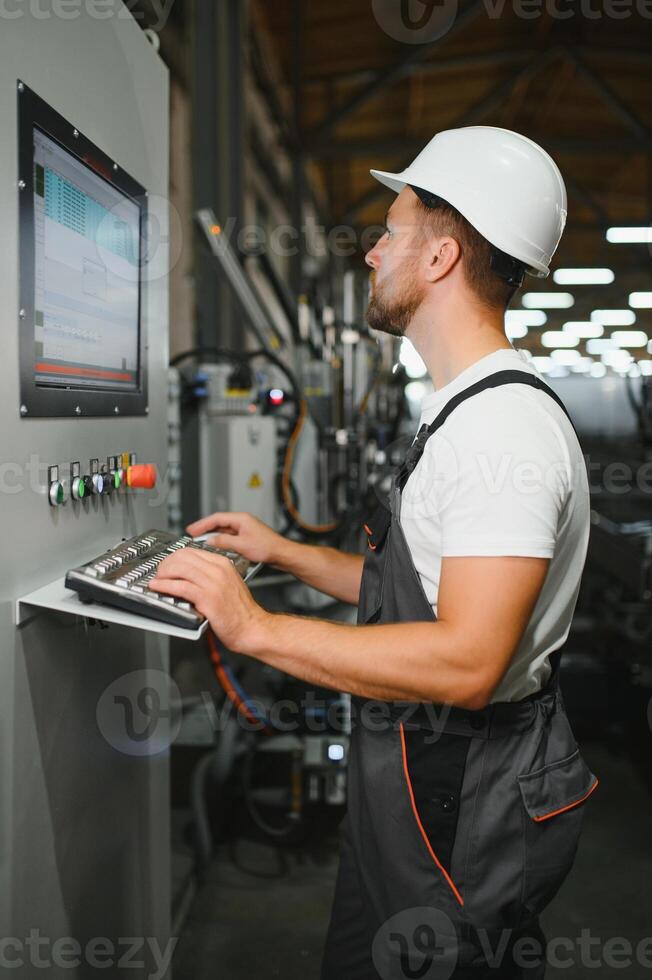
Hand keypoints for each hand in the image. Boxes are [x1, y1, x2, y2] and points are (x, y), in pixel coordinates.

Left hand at [150, 548, 269, 653]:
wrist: (252, 627)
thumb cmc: (241, 611)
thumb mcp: (229, 584)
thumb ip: (212, 576)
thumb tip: (189, 574)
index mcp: (223, 564)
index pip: (192, 551)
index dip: (174, 557)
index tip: (167, 564)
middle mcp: (218, 570)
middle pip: (183, 557)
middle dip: (166, 563)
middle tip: (159, 572)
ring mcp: (213, 583)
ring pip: (180, 568)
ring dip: (163, 573)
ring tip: (157, 580)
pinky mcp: (207, 598)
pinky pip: (180, 586)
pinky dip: (165, 586)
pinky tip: (158, 587)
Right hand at [186, 512, 284, 565]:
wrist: (281, 554)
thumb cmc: (267, 548)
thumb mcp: (242, 545)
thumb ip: (224, 542)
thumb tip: (211, 540)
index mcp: (241, 519)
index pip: (217, 518)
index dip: (202, 524)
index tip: (192, 529)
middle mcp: (243, 522)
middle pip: (219, 523)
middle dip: (205, 528)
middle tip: (192, 534)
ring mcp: (245, 529)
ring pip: (224, 530)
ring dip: (213, 535)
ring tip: (201, 540)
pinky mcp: (247, 537)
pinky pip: (230, 537)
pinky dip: (221, 540)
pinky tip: (216, 546)